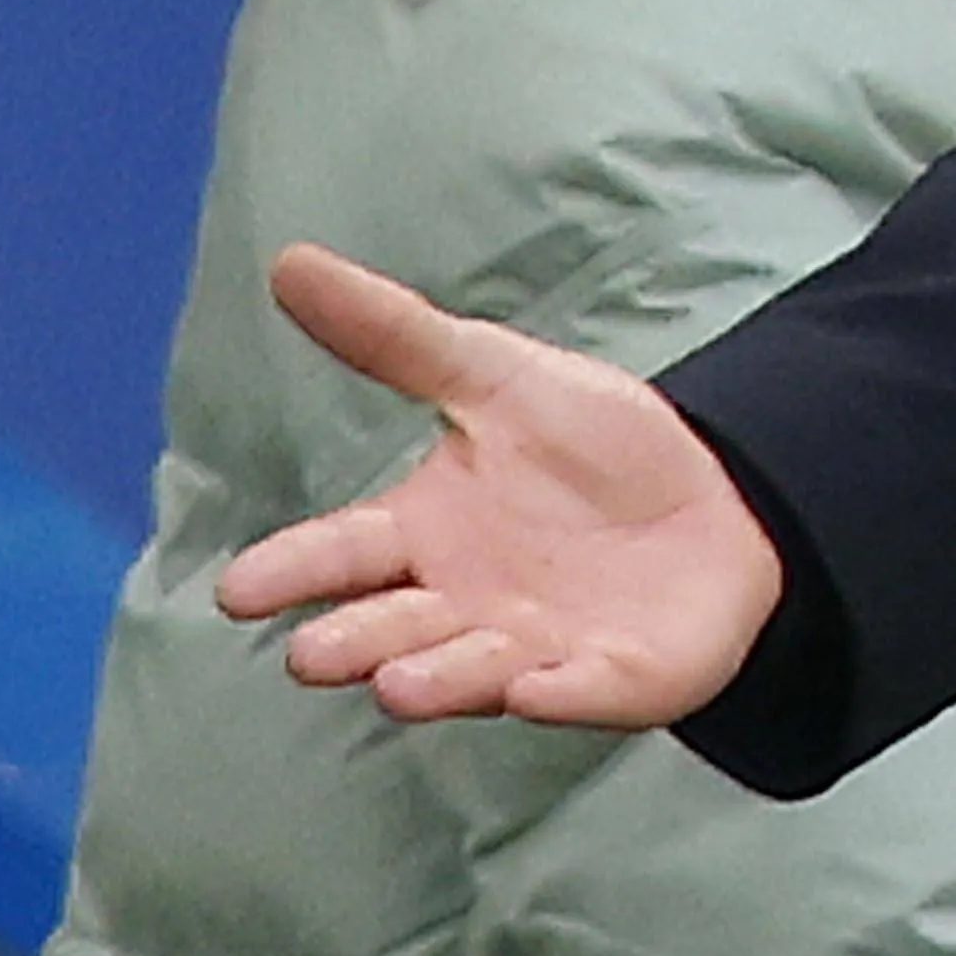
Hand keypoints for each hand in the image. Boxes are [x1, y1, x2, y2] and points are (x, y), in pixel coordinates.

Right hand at [204, 244, 787, 731]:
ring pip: (473, 672)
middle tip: (309, 655)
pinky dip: (559, 693)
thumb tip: (289, 262)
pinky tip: (533, 689)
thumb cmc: (589, 447)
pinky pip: (582, 690)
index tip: (236, 590)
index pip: (342, 552)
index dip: (292, 570)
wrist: (719, 497)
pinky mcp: (615, 677)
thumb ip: (397, 337)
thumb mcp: (496, 378)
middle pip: (393, 628)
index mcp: (422, 535)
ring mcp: (536, 649)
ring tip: (396, 685)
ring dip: (437, 680)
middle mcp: (463, 606)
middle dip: (354, 642)